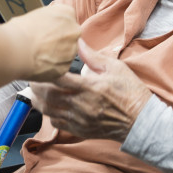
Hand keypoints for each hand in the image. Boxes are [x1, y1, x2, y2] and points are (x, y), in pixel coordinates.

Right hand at [1, 3, 80, 81]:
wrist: (15, 50)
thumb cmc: (20, 31)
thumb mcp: (36, 14)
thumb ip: (49, 19)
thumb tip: (47, 25)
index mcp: (67, 13)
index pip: (66, 20)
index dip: (54, 27)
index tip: (45, 31)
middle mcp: (74, 31)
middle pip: (69, 37)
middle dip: (58, 41)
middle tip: (41, 44)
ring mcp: (71, 50)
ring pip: (66, 53)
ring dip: (56, 55)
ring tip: (37, 54)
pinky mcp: (65, 67)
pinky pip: (60, 67)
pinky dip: (51, 67)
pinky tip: (38, 63)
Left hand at [30, 39, 150, 141]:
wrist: (140, 121)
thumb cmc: (130, 92)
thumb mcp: (115, 68)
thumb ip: (92, 56)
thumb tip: (77, 41)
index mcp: (90, 87)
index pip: (59, 79)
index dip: (45, 72)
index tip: (38, 66)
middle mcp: (82, 105)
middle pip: (49, 96)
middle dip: (37, 87)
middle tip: (32, 78)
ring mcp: (80, 120)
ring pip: (50, 111)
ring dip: (39, 101)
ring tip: (35, 91)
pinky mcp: (81, 130)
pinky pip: (57, 123)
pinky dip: (49, 114)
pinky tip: (50, 106)